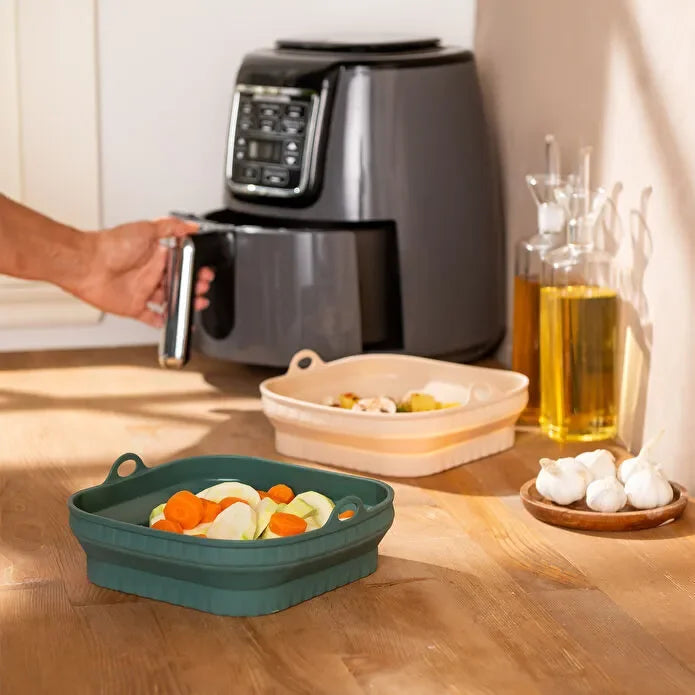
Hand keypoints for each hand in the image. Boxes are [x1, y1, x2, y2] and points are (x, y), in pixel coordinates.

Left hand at [76, 218, 213, 326]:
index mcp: (155, 255)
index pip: (180, 264)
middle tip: (203, 287)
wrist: (86, 264)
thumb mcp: (146, 228)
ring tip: (196, 303)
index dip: (194, 269)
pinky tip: (170, 321)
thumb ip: (171, 226)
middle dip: (193, 286)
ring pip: (169, 300)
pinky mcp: (133, 306)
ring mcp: (142, 290)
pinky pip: (151, 317)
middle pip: (177, 284)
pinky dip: (161, 321)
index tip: (205, 271)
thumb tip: (191, 226)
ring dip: (183, 303)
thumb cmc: (111, 245)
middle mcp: (149, 273)